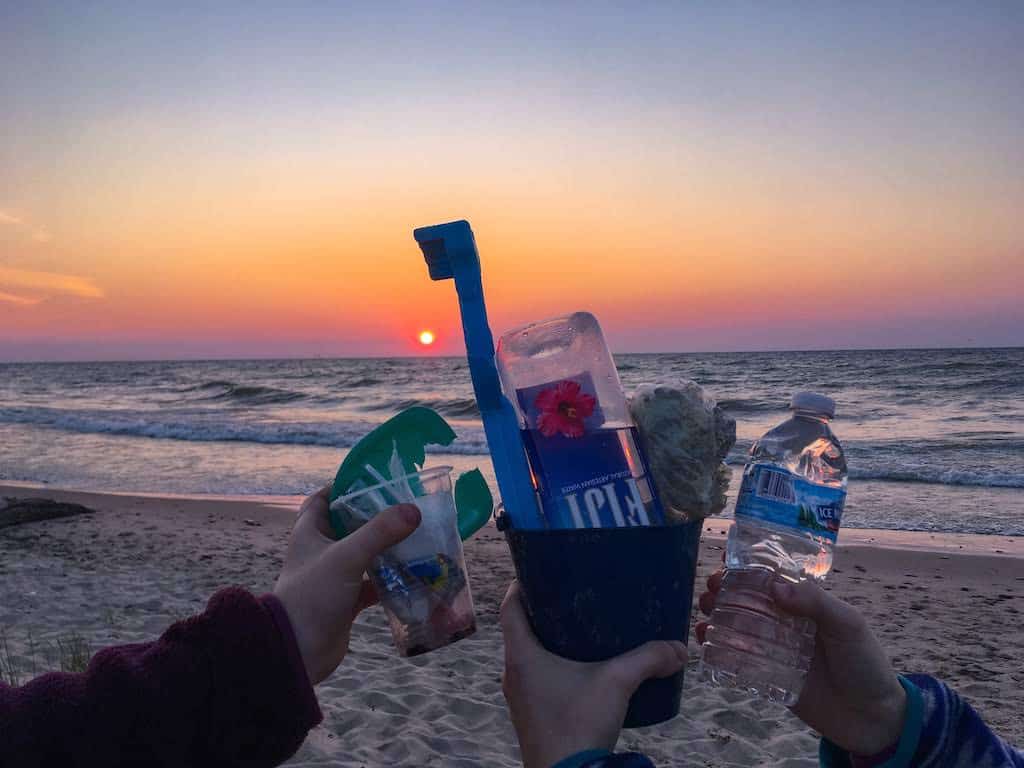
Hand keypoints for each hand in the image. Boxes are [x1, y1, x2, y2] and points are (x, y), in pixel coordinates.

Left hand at [273, 487, 420, 683]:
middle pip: (351, 525)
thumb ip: (380, 532)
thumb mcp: (346, 557)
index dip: (344, 486)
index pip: (324, 499)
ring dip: (388, 548)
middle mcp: (321, 551)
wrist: (297, 652)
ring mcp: (334, 577)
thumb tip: (413, 510)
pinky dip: (392, 580)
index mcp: (310, 533)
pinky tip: (415, 575)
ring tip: (418, 537)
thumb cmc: (312, 596)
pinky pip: (374, 583)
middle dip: (377, 516)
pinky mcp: (347, 600)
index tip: (373, 480)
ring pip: (366, 554)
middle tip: (406, 507)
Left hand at [500, 581, 686, 767]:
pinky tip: (579, 669)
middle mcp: (513, 673)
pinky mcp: (531, 715)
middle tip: (569, 596)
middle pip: (518, 630)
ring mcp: (519, 697)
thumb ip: (648, 660)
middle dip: (541, 611)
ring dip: (546, 640)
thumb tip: (679, 648)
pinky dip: (550, 665)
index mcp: (522, 655)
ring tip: (578, 628)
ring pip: (526, 656)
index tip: (539, 570)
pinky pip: (534, 679)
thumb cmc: (579, 724)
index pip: (509, 607)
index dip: (521, 585)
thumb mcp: (617, 684)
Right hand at [696, 569, 906, 755]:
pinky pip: (736, 658)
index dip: (746, 568)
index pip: (771, 579)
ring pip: (736, 625)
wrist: (871, 718)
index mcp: (805, 603)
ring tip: (704, 610)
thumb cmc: (865, 663)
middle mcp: (785, 622)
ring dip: (716, 614)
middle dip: (724, 590)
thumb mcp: (848, 624)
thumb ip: (815, 603)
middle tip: (711, 588)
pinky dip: (716, 647)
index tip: (724, 561)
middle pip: (746, 599)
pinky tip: (704, 639)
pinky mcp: (766, 675)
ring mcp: (773, 648)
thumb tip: (775, 588)